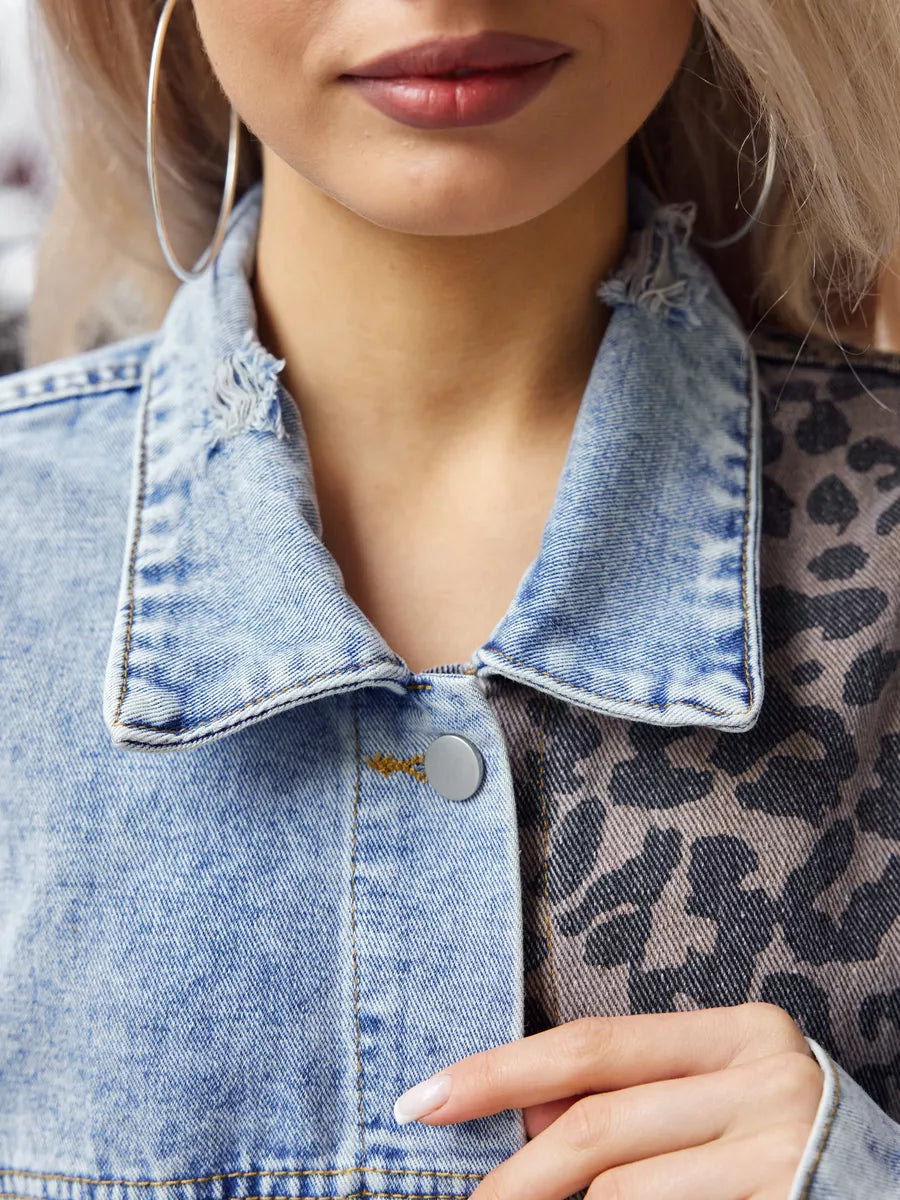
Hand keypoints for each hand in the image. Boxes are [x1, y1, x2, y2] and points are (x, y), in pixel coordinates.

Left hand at [392, 1004, 824, 1199]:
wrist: (889, 1190)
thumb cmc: (787, 1148)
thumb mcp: (713, 1101)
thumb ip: (626, 1099)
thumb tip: (524, 1108)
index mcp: (740, 1033)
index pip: (592, 1045)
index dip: (500, 1071)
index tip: (424, 1100)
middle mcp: (766, 1079)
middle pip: (597, 1125)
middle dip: (515, 1173)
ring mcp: (780, 1150)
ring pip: (620, 1193)